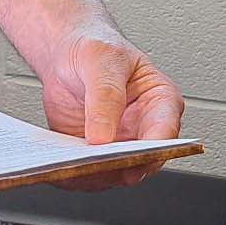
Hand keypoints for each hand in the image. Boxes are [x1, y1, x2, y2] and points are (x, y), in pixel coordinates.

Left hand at [37, 27, 186, 190]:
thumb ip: (105, 95)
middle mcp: (144, 129)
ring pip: (114, 175)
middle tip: (95, 163)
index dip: (153, 148)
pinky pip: (89, 176)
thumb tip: (103, 136)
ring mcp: (120, 145)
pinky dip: (74, 176)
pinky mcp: (95, 156)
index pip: (166, 131)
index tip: (132, 155)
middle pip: (142, 161)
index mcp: (160, 100)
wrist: (66, 55)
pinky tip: (59, 165)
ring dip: (94, 175)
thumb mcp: (102, 59)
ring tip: (70, 166)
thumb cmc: (94, 48)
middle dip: (120, 167)